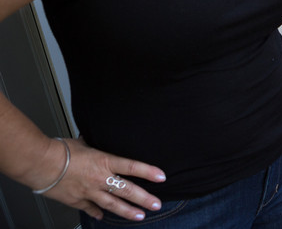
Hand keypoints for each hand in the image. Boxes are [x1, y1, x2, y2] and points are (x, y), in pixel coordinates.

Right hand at [35, 138, 164, 220]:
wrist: (41, 163)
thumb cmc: (61, 150)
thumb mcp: (85, 144)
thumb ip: (96, 147)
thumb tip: (98, 141)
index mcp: (104, 162)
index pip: (133, 167)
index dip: (149, 172)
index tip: (162, 177)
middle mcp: (100, 179)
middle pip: (127, 190)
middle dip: (144, 199)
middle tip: (156, 204)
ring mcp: (89, 192)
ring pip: (113, 204)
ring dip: (128, 211)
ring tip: (140, 216)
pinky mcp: (77, 201)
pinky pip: (91, 208)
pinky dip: (97, 213)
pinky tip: (102, 217)